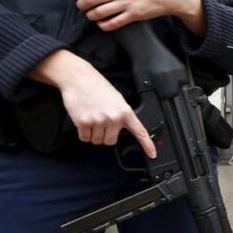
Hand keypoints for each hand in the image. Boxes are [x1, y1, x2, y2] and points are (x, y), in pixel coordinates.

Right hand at [30, 51, 156, 158]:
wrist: (79, 79)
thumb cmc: (98, 88)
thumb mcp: (117, 100)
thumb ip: (122, 115)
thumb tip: (123, 128)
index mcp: (125, 112)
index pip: (139, 131)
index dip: (147, 145)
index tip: (152, 154)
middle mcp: (113, 118)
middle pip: (110, 142)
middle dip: (105, 135)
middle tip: (101, 122)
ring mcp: (98, 121)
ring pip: (97, 141)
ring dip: (93, 134)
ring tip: (93, 117)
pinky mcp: (83, 122)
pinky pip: (84, 138)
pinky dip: (83, 133)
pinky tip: (84, 120)